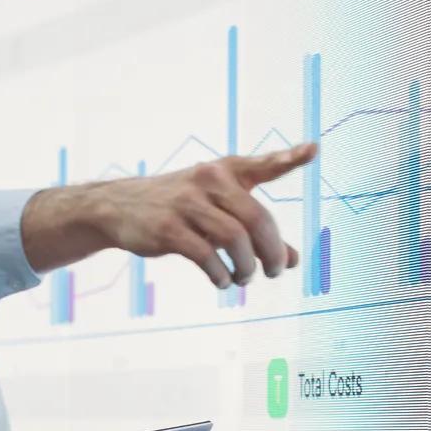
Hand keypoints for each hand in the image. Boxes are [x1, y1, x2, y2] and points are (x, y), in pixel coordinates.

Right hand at [21, 143, 316, 286]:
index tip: (313, 150)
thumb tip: (292, 260)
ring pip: (234, 239)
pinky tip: (222, 280)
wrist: (117, 207)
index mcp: (223, 171)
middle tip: (275, 271)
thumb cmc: (178, 208)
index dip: (288, 157)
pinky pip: (206, 256)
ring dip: (245, 267)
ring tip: (243, 278)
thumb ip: (254, 232)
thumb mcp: (215, 211)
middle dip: (272, 251)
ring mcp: (187, 203)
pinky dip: (220, 274)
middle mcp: (208, 181)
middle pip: (256, 218)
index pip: (261, 164)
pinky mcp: (168, 229)